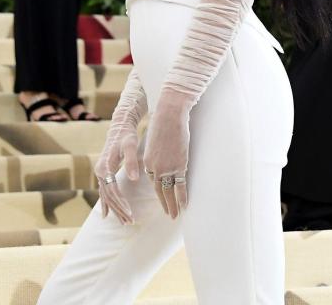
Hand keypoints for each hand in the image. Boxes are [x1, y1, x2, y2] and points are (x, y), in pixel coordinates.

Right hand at [94, 125, 139, 225]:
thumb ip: (131, 162)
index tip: (130, 213)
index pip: (113, 191)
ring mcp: (100, 173)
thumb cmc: (126, 135)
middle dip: (119, 210)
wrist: (120, 126)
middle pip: (108, 197)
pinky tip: (107, 214)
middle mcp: (100, 172)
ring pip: (106, 196)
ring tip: (124, 221)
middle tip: (130, 222)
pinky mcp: (104, 172)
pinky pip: (104, 192)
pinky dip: (106, 203)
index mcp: (104, 168)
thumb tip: (134, 178)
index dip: (121, 204)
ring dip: (114, 209)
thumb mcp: (131, 146)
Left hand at [142, 89, 192, 218]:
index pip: (154, 179)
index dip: (160, 187)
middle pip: (159, 190)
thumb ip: (158, 151)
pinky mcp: (179, 165)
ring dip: (172, 205)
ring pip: (169, 191)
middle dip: (164, 203)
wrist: (169, 114)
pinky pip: (180, 185)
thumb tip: (164, 154)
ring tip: (174, 216)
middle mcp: (154, 167)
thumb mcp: (155, 139)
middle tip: (168, 215)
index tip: (164, 195)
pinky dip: (182, 196)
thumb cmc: (163, 122)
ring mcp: (166, 167)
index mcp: (147, 161)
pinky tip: (184, 206)